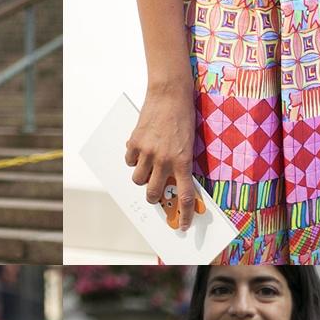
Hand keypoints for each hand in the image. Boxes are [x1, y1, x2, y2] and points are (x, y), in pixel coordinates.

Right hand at [125, 86, 196, 230]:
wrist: (170, 93)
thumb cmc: (184, 116)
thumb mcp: (189, 143)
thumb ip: (180, 162)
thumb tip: (173, 180)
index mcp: (182, 162)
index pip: (185, 196)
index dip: (185, 214)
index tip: (184, 226)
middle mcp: (164, 160)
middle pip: (153, 194)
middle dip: (154, 198)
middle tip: (156, 193)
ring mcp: (147, 152)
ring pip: (138, 180)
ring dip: (142, 178)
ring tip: (147, 167)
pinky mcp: (135, 142)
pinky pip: (129, 161)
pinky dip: (133, 159)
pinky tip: (140, 151)